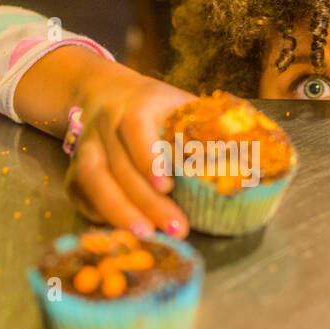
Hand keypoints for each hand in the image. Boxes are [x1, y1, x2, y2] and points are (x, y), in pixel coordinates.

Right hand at [66, 64, 194, 236]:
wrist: (104, 92)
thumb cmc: (156, 104)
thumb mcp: (182, 103)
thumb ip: (211, 126)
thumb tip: (254, 157)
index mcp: (135, 105)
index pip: (134, 128)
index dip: (147, 157)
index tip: (166, 185)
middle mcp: (104, 125)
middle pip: (118, 165)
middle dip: (145, 201)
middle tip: (176, 228)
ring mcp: (85, 147)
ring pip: (92, 181)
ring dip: (117, 212)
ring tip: (144, 236)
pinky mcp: (74, 168)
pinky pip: (80, 195)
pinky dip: (99, 215)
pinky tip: (122, 233)